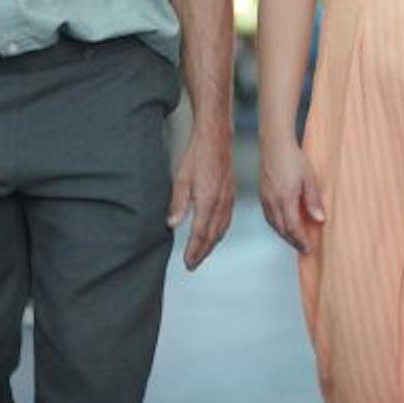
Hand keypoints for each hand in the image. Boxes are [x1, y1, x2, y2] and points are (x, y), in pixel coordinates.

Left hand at [169, 121, 234, 269]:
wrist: (216, 138)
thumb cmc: (198, 155)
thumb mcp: (181, 178)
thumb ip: (178, 203)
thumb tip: (172, 224)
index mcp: (207, 201)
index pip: (200, 233)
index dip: (194, 250)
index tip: (187, 262)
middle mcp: (220, 203)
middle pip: (212, 235)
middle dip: (202, 252)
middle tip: (192, 264)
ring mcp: (228, 199)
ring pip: (221, 229)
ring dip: (211, 244)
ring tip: (202, 254)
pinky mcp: (231, 194)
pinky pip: (227, 219)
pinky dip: (220, 232)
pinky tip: (216, 234)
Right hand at [258, 138, 326, 253]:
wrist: (274, 143)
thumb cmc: (293, 158)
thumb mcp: (309, 179)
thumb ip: (314, 201)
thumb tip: (320, 219)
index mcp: (285, 199)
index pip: (293, 228)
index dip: (302, 240)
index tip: (309, 249)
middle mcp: (272, 202)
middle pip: (282, 230)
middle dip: (293, 241)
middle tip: (304, 248)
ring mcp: (265, 198)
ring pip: (274, 225)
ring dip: (285, 235)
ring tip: (295, 239)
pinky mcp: (262, 194)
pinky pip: (269, 216)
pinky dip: (277, 225)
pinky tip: (284, 224)